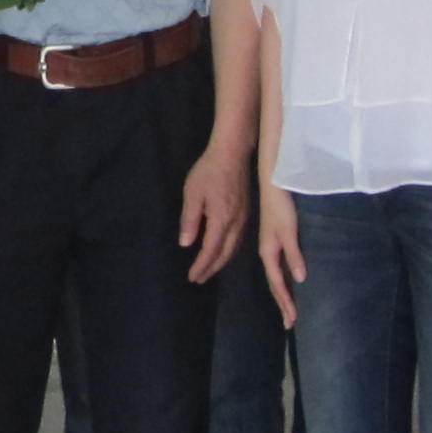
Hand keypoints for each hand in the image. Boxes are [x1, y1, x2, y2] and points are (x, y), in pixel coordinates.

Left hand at [177, 138, 249, 281]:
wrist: (232, 154)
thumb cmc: (209, 171)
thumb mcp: (193, 194)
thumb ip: (190, 220)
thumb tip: (186, 244)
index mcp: (221, 220)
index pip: (210, 251)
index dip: (201, 266)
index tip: (193, 277)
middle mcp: (235, 224)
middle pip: (224, 254)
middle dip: (211, 269)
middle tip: (199, 279)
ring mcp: (243, 219)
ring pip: (234, 248)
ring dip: (221, 262)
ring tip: (209, 269)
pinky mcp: (246, 213)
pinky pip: (238, 240)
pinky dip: (229, 251)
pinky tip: (223, 251)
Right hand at [256, 181, 302, 322]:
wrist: (273, 184)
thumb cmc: (281, 206)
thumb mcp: (289, 231)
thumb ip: (294, 255)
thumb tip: (300, 279)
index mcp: (268, 253)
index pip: (278, 283)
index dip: (286, 302)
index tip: (292, 320)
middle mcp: (268, 252)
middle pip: (275, 284)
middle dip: (282, 304)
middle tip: (290, 324)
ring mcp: (271, 246)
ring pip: (277, 276)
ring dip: (283, 294)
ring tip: (289, 310)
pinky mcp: (275, 240)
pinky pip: (279, 267)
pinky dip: (284, 280)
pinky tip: (289, 281)